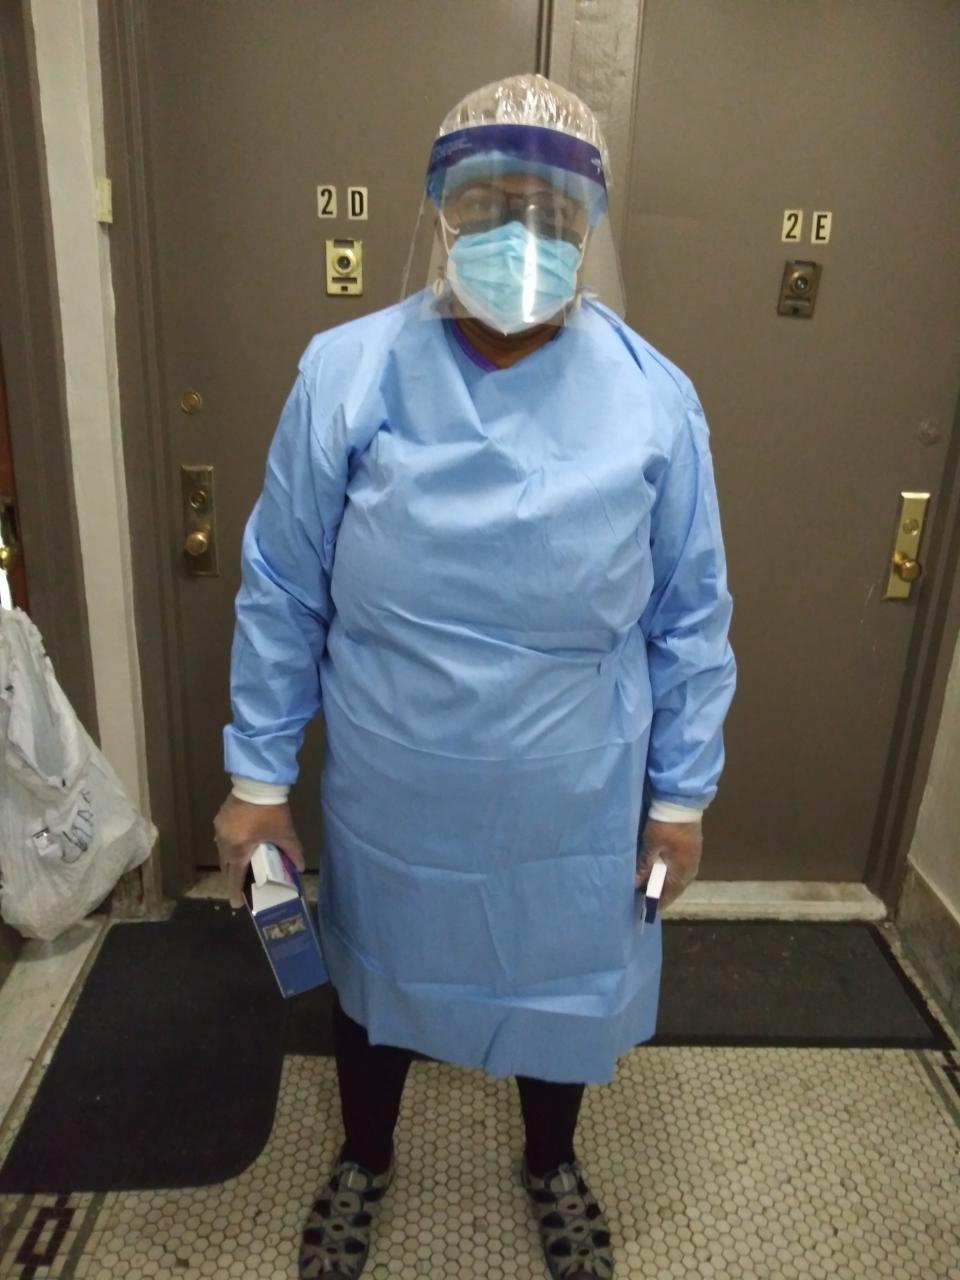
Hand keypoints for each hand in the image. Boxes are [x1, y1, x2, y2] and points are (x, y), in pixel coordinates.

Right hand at [213, 792, 304, 908]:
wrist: (257, 783)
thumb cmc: (270, 811)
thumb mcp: (284, 832)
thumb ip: (292, 851)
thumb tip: (299, 867)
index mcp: (238, 850)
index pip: (235, 877)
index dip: (235, 892)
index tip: (236, 904)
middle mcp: (224, 843)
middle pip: (226, 866)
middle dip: (233, 878)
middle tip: (241, 887)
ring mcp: (219, 830)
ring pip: (222, 853)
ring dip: (230, 862)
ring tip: (241, 867)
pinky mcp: (220, 819)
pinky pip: (222, 839)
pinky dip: (230, 847)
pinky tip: (239, 845)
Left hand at [635, 818, 702, 910]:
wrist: (681, 801)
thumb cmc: (665, 825)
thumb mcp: (651, 845)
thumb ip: (645, 866)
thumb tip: (636, 884)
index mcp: (682, 870)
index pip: (669, 895)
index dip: (656, 902)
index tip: (642, 907)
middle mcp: (691, 868)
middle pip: (674, 888)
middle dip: (659, 893)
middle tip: (642, 894)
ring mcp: (693, 858)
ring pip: (678, 878)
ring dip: (664, 882)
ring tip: (647, 883)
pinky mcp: (692, 849)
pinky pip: (680, 868)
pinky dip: (669, 872)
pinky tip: (659, 870)